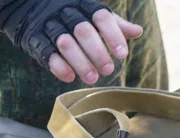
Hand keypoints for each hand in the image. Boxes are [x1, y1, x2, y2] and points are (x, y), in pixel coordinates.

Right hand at [0, 0, 144, 84]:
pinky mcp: (35, 39)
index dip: (113, 36)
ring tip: (92, 79)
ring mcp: (50, 25)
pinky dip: (59, 66)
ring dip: (80, 62)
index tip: (122, 55)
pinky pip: (46, 52)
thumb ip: (115, 25)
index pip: (101, 17)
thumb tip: (138, 31)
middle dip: (97, 52)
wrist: (32, 8)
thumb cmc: (75, 16)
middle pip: (83, 31)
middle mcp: (67, 14)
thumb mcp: (94, 16)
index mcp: (85, 6)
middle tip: (108, 71)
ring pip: (65, 43)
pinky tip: (70, 77)